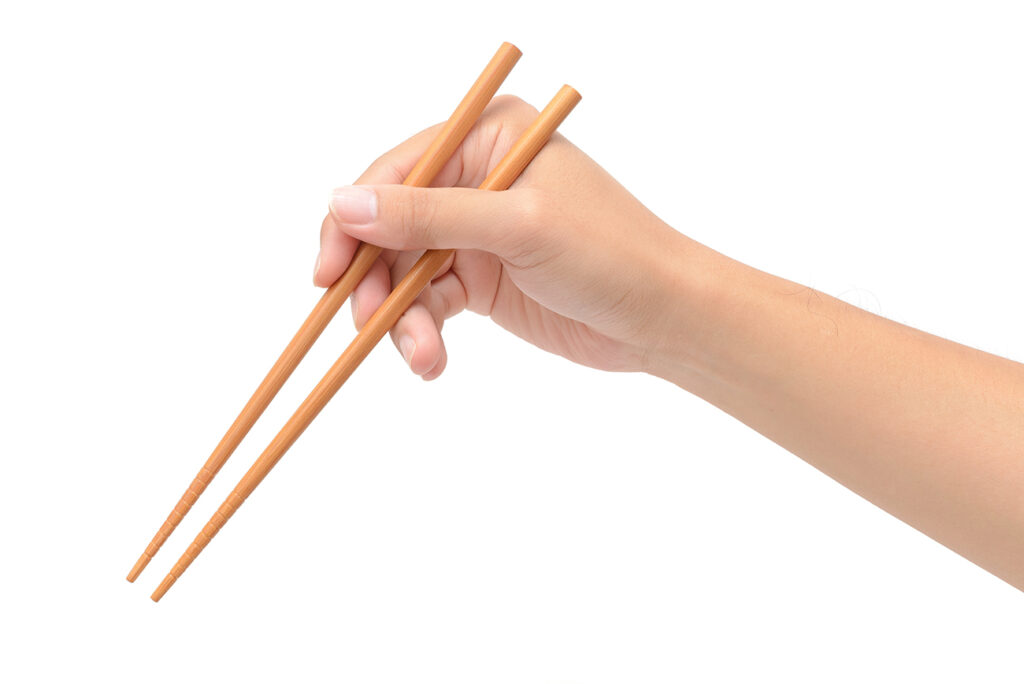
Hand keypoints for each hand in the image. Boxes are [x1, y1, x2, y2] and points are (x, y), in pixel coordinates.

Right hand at [315, 95, 693, 379]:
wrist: (663, 318)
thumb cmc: (610, 254)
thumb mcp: (515, 226)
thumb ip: (427, 215)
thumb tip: (343, 203)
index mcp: (487, 137)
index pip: (395, 170)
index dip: (352, 221)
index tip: (327, 274)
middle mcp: (476, 178)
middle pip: (390, 226)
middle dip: (376, 282)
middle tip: (369, 327)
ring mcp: (476, 231)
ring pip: (404, 272)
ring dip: (402, 318)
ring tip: (422, 357)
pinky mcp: (481, 278)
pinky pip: (429, 303)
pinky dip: (423, 333)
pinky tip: (432, 362)